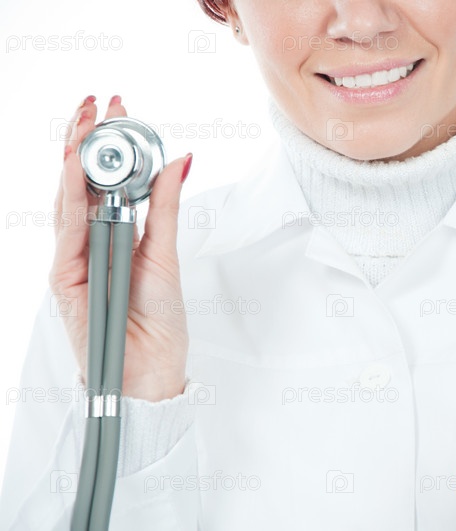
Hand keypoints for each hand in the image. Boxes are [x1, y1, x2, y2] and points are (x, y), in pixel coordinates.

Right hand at [50, 95, 192, 401]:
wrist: (152, 369)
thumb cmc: (158, 319)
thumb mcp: (166, 252)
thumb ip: (164, 207)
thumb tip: (179, 161)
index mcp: (113, 234)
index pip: (104, 179)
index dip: (108, 143)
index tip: (119, 109)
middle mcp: (89, 242)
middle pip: (80, 181)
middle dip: (86, 138)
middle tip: (98, 101)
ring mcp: (73, 258)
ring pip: (67, 198)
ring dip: (73, 156)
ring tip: (85, 119)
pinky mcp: (65, 278)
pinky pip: (66, 231)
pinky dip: (70, 197)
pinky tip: (74, 166)